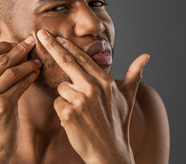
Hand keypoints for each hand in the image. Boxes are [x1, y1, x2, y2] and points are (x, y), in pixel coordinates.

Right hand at [0, 36, 41, 163]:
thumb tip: (13, 49)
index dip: (4, 44)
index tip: (17, 42)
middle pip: (1, 60)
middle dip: (20, 49)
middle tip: (32, 42)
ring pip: (13, 72)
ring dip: (28, 64)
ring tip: (38, 61)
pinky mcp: (2, 106)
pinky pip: (20, 85)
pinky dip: (30, 77)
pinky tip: (36, 73)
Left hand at [36, 29, 149, 163]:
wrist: (110, 152)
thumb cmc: (118, 124)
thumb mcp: (128, 98)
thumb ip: (134, 75)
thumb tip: (146, 56)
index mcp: (105, 81)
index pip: (82, 58)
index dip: (68, 46)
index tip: (56, 36)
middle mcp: (92, 87)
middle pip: (66, 61)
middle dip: (51, 45)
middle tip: (39, 34)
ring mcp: (80, 99)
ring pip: (61, 87)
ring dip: (66, 97)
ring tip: (80, 112)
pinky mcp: (69, 113)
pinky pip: (57, 103)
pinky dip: (62, 111)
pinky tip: (74, 120)